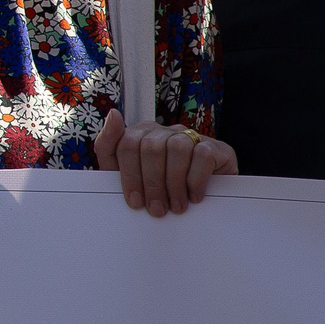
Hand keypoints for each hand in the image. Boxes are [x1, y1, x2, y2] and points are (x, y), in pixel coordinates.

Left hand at [95, 108, 237, 216]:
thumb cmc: (160, 185)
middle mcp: (165, 131)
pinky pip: (202, 155)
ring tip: (176, 206)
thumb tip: (113, 114)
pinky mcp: (215, 147)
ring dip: (174, 183)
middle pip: (151, 148)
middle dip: (152, 183)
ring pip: (177, 148)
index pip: (127, 144)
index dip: (129, 175)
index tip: (134, 202)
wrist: (206, 195)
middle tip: (157, 210)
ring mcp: (190, 136)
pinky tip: (194, 196)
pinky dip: (196, 180)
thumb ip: (109, 147)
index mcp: (141, 134)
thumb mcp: (128, 173)